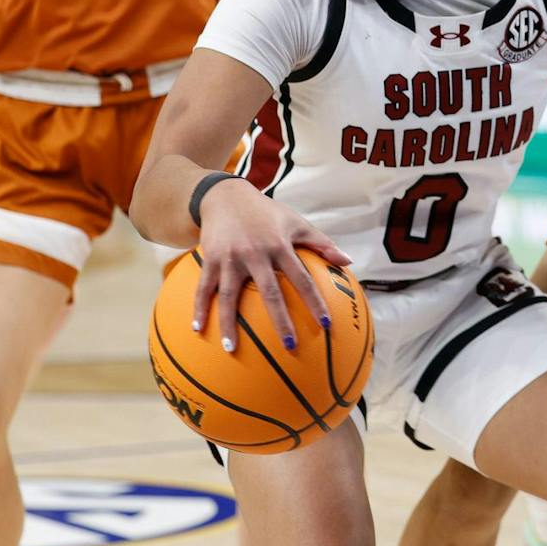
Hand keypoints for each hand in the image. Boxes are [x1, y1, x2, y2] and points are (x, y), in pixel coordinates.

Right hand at [191, 178, 352, 353]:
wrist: (226, 196)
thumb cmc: (267, 213)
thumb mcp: (296, 222)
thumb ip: (322, 243)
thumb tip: (348, 262)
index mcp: (279, 246)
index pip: (301, 278)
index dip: (314, 301)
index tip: (325, 324)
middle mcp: (255, 253)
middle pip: (269, 292)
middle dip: (280, 321)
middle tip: (290, 346)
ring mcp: (231, 257)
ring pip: (229, 295)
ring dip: (229, 323)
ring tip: (231, 349)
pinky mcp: (211, 258)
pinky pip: (204, 287)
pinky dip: (199, 308)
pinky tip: (198, 329)